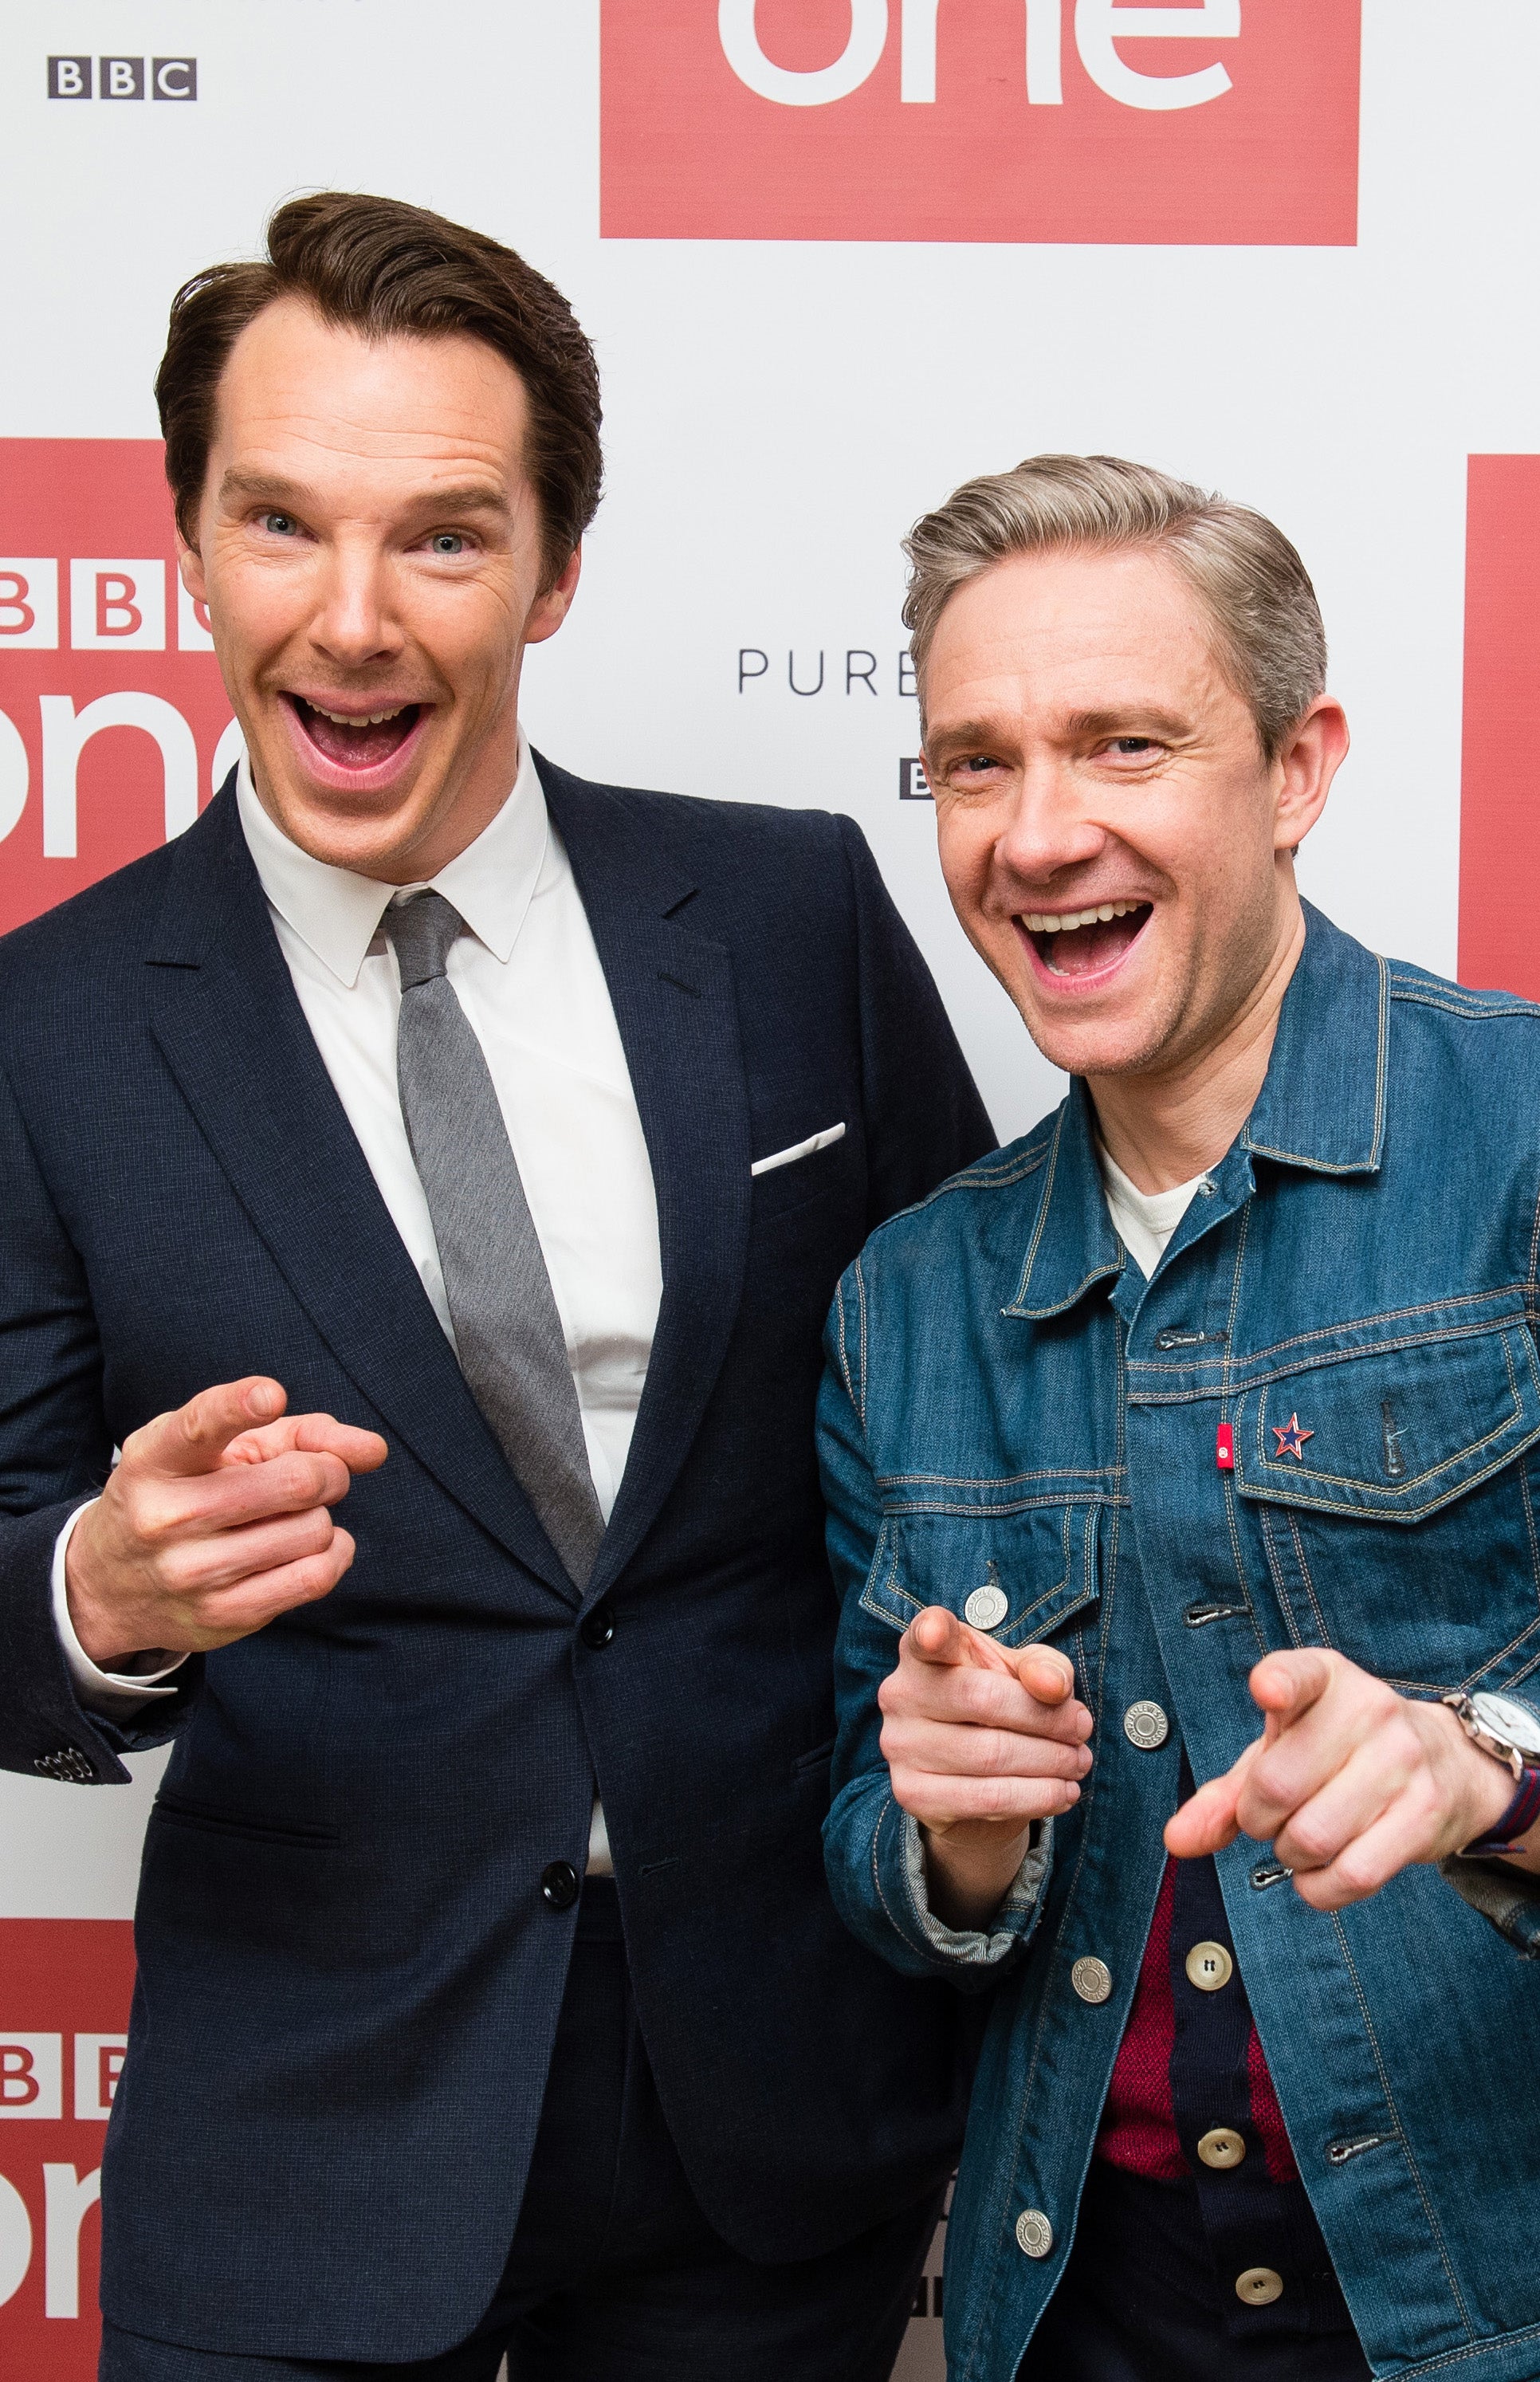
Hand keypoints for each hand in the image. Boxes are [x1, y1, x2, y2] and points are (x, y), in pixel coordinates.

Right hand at [65, 1377, 387, 1667]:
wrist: (111, 1585)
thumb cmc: (183, 1495)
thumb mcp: (217, 1450)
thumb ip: (299, 1433)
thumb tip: (373, 1450)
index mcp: (156, 1460)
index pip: (198, 1426)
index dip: (239, 1406)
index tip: (269, 1395)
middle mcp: (166, 1515)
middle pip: (295, 1482)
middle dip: (328, 1472)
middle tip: (319, 1474)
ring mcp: (192, 1572)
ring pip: (315, 1529)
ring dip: (321, 1516)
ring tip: (292, 1516)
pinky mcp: (222, 1615)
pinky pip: (316, 1577)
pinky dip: (334, 1553)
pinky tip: (314, 1544)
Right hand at [878, 1605, 1092, 1926]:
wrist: (969, 1774)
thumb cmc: (998, 1704)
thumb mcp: (1024, 1673)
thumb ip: (1044, 1668)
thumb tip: (1053, 1687)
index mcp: (923, 1651)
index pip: (925, 1635)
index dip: (931, 1632)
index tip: (939, 1633)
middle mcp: (900, 1693)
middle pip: (983, 1699)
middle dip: (1047, 1717)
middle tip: (1083, 1728)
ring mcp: (901, 1746)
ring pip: (992, 1755)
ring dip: (1052, 1762)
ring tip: (1079, 1762)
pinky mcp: (913, 1794)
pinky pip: (988, 1799)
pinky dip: (1038, 1797)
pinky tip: (1063, 1792)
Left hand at [1164, 1647, 1532, 1909]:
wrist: (1445, 1764)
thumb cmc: (1339, 1754)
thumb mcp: (1279, 1754)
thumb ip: (1223, 1795)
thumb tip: (1177, 1840)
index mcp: (1325, 1679)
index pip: (1298, 1675)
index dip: (1279, 1684)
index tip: (1266, 1690)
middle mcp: (1369, 1710)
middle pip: (1277, 1786)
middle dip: (1257, 1819)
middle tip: (1270, 1817)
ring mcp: (1404, 1761)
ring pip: (1313, 1838)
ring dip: (1290, 1856)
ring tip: (1300, 1840)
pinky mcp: (1426, 1814)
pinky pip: (1354, 1874)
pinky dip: (1320, 1889)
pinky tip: (1319, 1873)